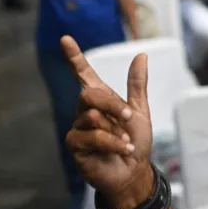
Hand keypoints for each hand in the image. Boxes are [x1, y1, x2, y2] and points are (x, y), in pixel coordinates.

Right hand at [62, 36, 154, 208]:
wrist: (134, 170)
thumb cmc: (135, 141)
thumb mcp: (139, 111)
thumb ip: (137, 85)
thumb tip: (142, 55)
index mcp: (100, 99)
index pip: (83, 74)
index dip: (75, 57)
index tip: (66, 38)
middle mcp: (85, 111)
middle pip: (89, 95)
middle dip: (112, 105)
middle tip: (128, 117)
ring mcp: (78, 128)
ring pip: (93, 118)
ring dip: (116, 130)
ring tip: (125, 142)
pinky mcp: (75, 145)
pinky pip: (93, 137)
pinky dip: (113, 143)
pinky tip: (122, 150)